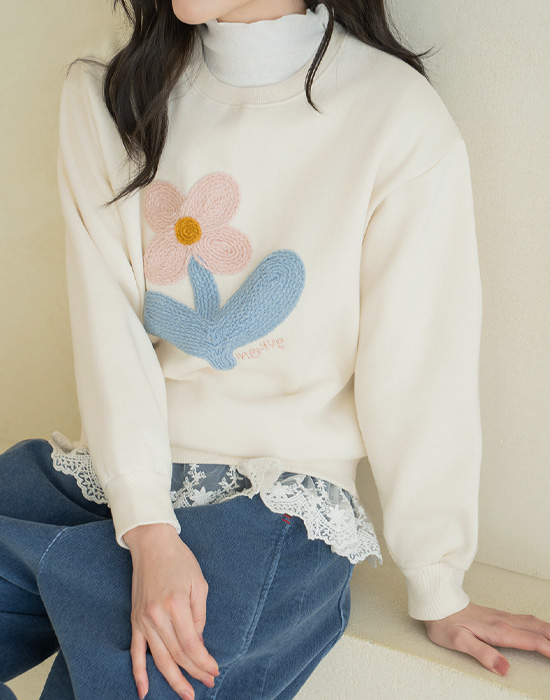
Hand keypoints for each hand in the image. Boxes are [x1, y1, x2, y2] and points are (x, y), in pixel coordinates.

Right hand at [124, 523, 219, 699]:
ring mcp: (143, 619)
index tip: (214, 671)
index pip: (191, 644)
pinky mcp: (135, 620)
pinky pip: (135, 651)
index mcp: (176, 605)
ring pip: (159, 658)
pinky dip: (139, 673)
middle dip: (194, 672)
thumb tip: (199, 644)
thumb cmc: (180, 560)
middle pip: (177, 654)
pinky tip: (145, 691)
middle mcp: (157, 615)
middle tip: (207, 683)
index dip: (203, 662)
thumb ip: (199, 616)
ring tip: (187, 694)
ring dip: (173, 679)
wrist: (152, 544)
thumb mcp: (199, 584)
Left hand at [424, 602, 549, 675]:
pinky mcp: (496, 615)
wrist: (436, 602)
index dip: (548, 649)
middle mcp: (502, 621)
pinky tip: (539, 628)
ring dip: (548, 630)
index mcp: (498, 629)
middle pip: (536, 628)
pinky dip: (538, 625)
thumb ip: (483, 654)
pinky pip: (524, 619)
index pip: (531, 640)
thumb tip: (504, 668)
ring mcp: (500, 616)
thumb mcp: (460, 642)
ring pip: (532, 621)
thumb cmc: (445, 622)